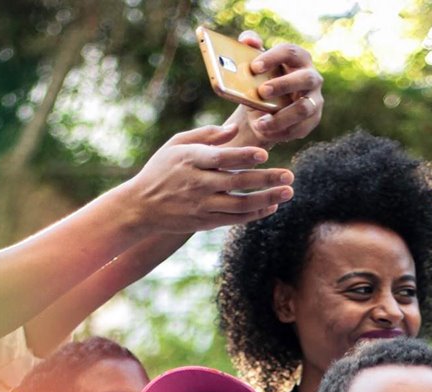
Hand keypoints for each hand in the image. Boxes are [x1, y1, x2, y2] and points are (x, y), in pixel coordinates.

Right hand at [122, 124, 293, 234]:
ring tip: (288, 192)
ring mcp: (203, 205)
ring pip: (241, 204)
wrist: (142, 206)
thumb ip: (205, 135)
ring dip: (267, 199)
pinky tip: (271, 206)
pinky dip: (255, 213)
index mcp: (191, 160)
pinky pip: (235, 218)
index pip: (222, 158)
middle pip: (237, 182)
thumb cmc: (161, 169)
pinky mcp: (206, 222)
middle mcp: (198, 184)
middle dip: (266, 179)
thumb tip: (233, 129)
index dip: (244, 156)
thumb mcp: (176, 144)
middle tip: (289, 175)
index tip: (265, 153)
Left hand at [233, 32, 323, 144]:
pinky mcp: (313, 120)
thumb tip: (248, 40)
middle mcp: (312, 77)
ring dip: (281, 117)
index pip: (290, 52)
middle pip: (305, 78)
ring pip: (303, 108)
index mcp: (298, 58)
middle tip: (262, 92)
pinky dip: (281, 132)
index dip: (273, 58)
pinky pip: (300, 128)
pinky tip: (266, 133)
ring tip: (260, 124)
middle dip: (284, 85)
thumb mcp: (255, 68)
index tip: (254, 67)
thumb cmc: (262, 82)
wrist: (266, 110)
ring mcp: (315, 99)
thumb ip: (250, 50)